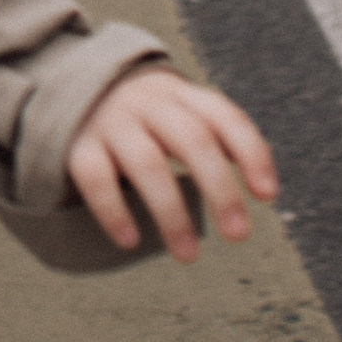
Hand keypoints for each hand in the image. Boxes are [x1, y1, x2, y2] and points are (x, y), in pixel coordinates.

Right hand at [66, 66, 277, 262]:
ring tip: (188, 255)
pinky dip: (114, 211)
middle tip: (239, 235)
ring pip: (147, 164)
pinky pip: (96, 178)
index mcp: (181, 95)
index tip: (267, 196)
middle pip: (192, 141)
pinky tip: (130, 240)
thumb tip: (262, 190)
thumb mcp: (180, 112)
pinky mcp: (77, 145)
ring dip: (172, 213)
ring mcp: (111, 122)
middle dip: (220, 190)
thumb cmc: (146, 116)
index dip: (251, 154)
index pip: (224, 117)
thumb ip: (216, 139)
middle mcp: (148, 103)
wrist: (74, 86)